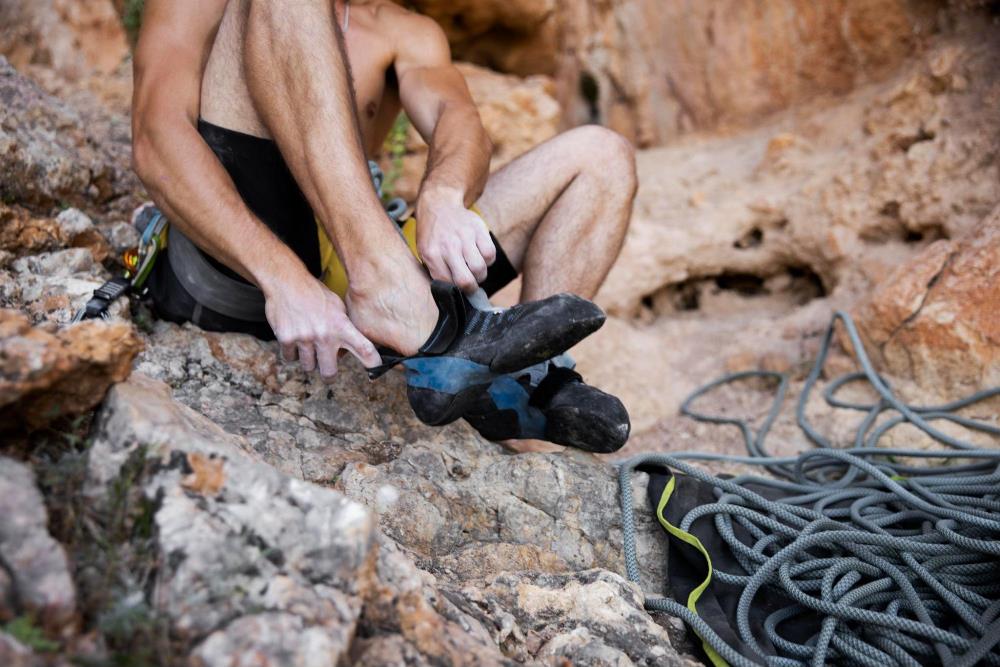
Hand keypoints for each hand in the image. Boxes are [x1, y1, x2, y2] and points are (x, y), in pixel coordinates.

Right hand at [263, 274, 381, 379]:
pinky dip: (292, 351)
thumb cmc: (315, 294)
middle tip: (328, 369)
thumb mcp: (338, 307)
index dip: (373, 363)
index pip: (364, 349)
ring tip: (308, 343)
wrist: (287, 282)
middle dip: (329, 374)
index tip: (375, 369)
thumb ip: (344, 329)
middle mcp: (325, 335)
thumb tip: (349, 350)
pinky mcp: (287, 339)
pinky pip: (290, 357)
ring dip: (308, 359)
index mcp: (342, 326)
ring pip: (308, 366)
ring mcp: (305, 338)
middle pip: (329, 372)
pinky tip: (294, 337)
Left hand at [415, 188, 495, 292]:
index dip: (456, 291)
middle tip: (470, 285)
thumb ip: (436, 271)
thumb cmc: (433, 235)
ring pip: (480, 268)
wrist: (440, 205)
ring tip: (475, 269)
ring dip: (480, 274)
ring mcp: (465, 236)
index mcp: (431, 254)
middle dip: (471, 288)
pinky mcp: (479, 229)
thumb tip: (453, 293)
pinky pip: (490, 254)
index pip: (448, 284)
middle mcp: (448, 245)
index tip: (459, 290)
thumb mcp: (425, 252)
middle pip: (466, 280)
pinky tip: (480, 256)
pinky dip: (488, 260)